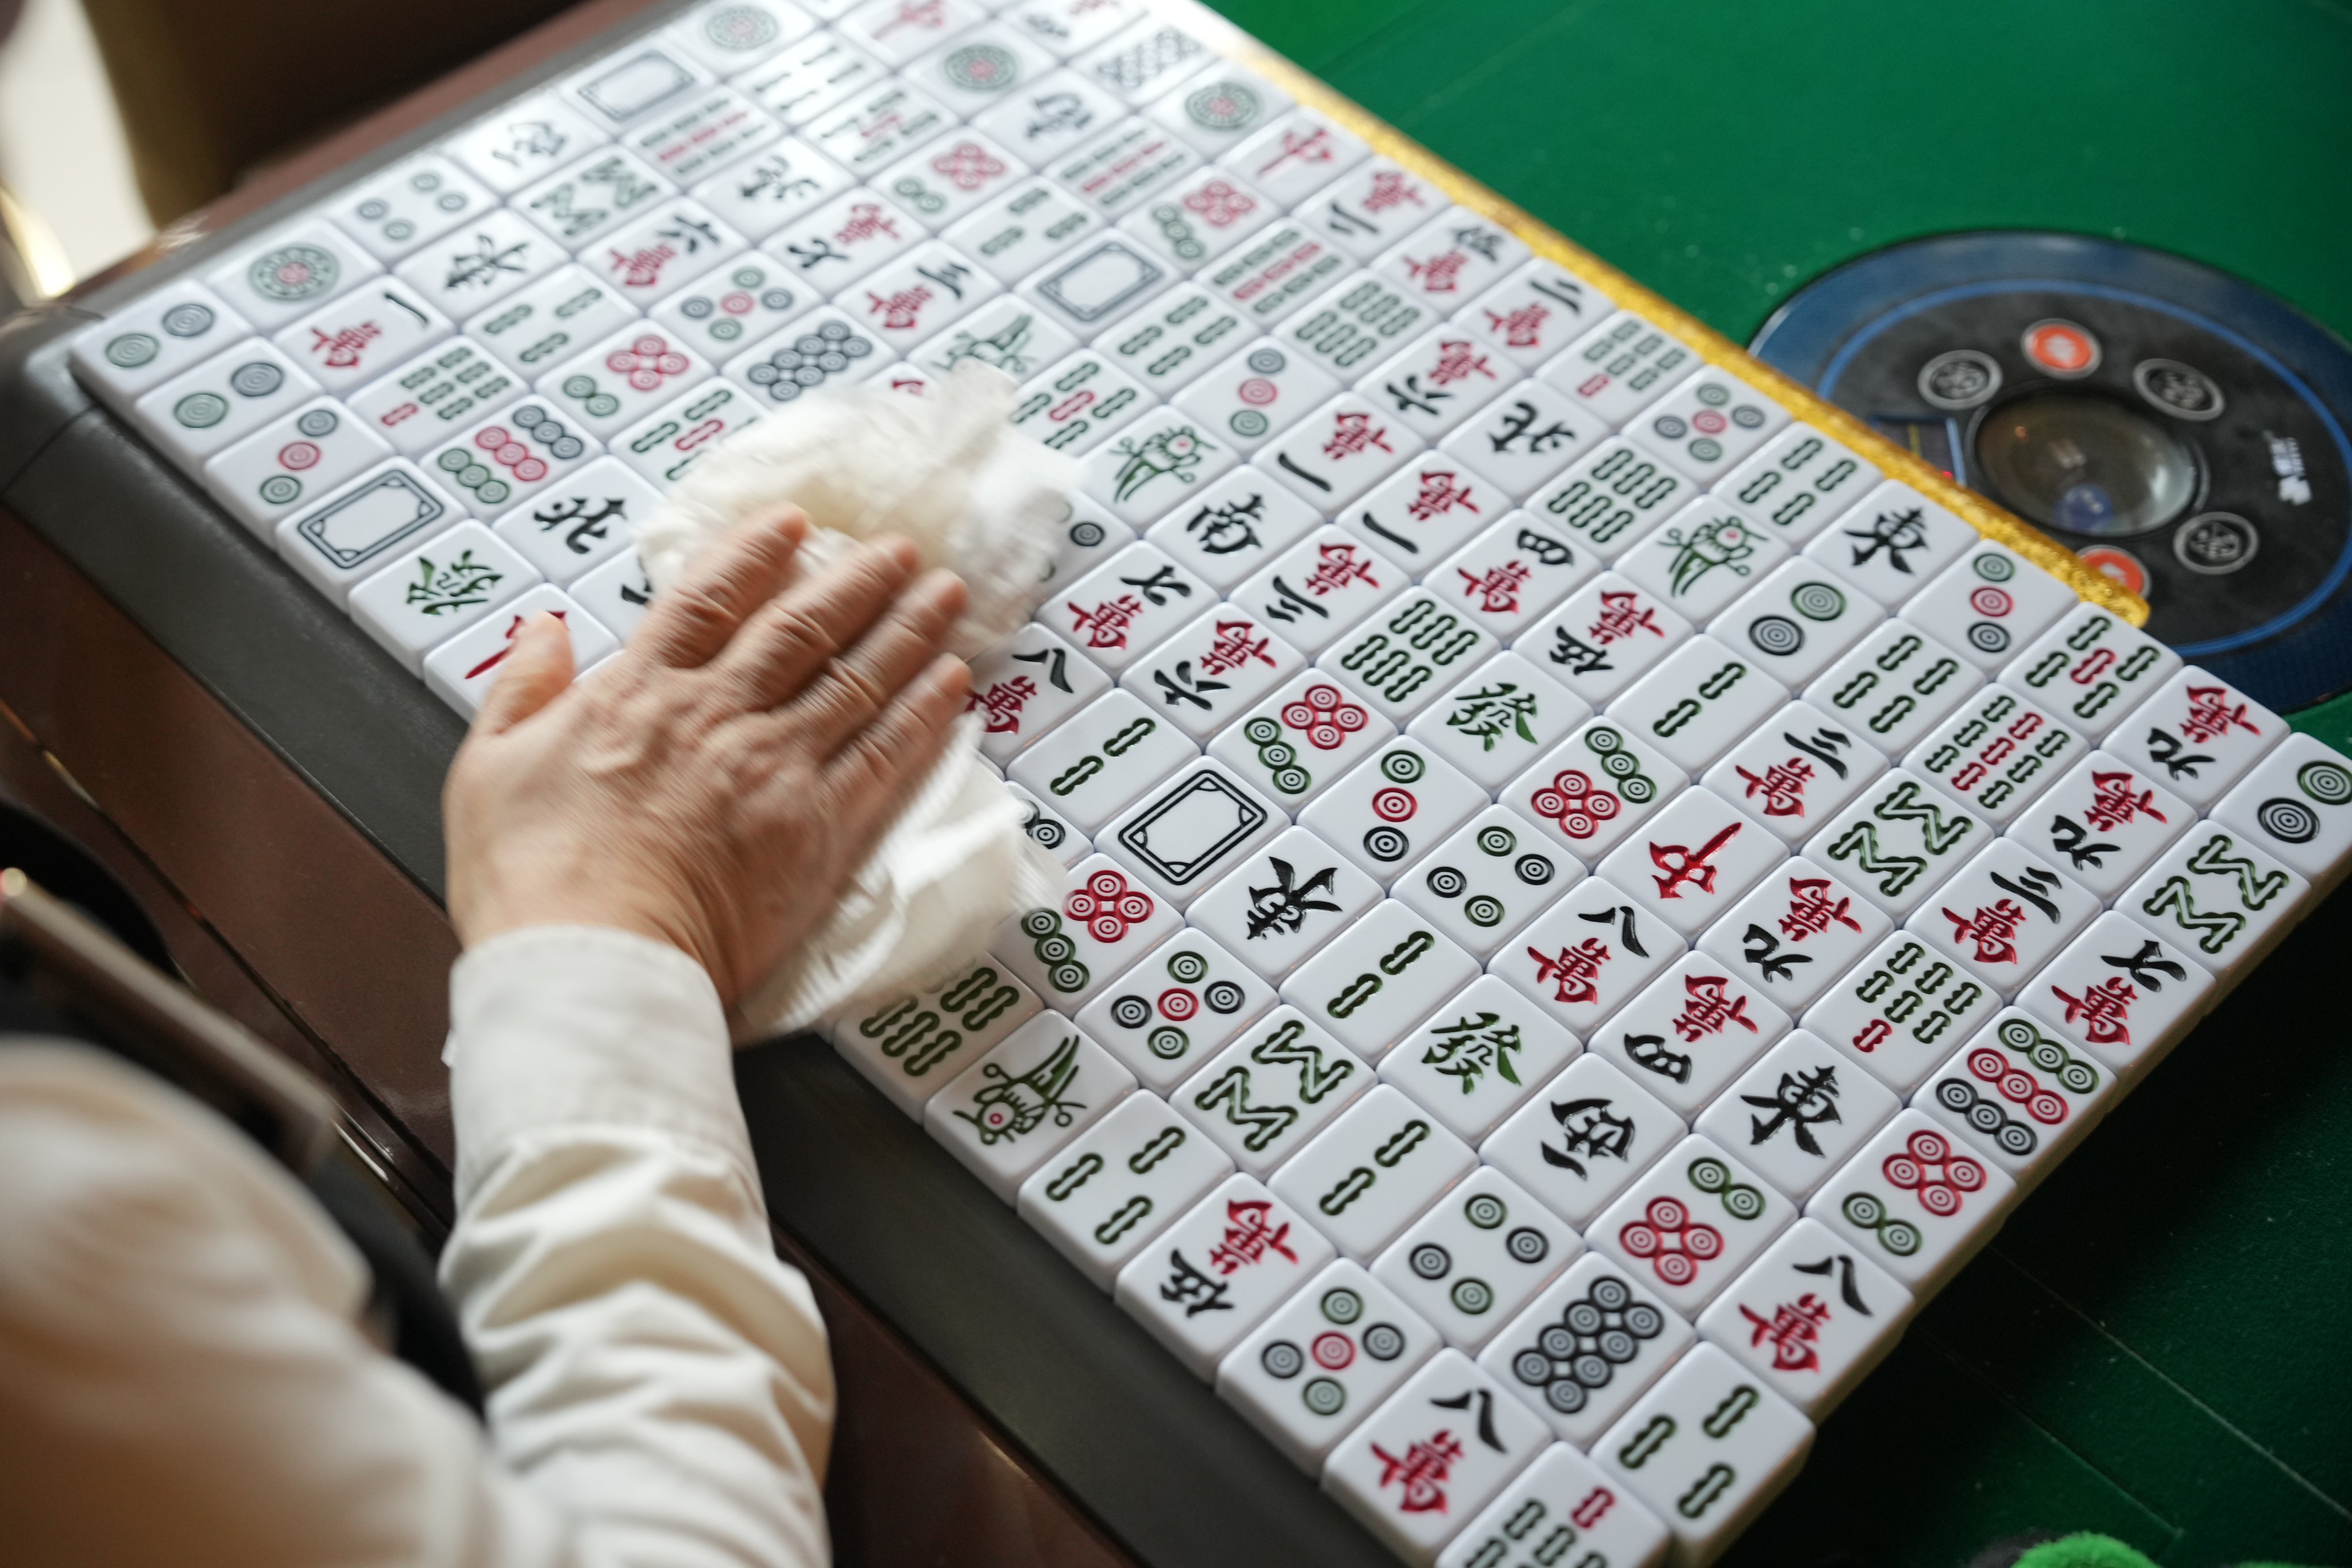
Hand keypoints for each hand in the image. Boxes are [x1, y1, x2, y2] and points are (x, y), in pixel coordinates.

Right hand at [443, 512, 970, 1007]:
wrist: (590, 964)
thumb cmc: (528, 881)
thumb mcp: (487, 768)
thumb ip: (520, 689)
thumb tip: (546, 630)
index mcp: (637, 694)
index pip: (708, 597)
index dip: (757, 553)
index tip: (797, 524)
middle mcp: (715, 716)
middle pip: (802, 627)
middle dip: (858, 580)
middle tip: (901, 550)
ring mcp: (773, 768)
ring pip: (856, 679)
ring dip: (908, 631)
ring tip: (948, 595)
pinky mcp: (817, 829)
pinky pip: (885, 756)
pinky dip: (925, 714)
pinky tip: (954, 684)